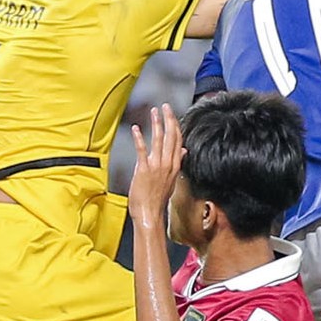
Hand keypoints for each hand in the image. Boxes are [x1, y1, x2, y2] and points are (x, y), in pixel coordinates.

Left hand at [125, 103, 182, 234]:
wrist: (150, 214)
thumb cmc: (157, 199)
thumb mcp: (171, 180)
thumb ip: (177, 163)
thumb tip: (184, 151)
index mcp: (175, 166)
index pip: (178, 141)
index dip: (175, 126)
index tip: (172, 114)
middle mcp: (168, 164)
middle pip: (171, 137)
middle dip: (168, 119)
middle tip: (165, 106)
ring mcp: (157, 167)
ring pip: (159, 140)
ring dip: (156, 124)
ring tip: (154, 112)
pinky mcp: (144, 170)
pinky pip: (142, 150)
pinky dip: (139, 138)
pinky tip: (136, 128)